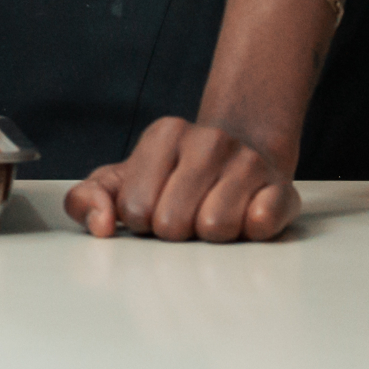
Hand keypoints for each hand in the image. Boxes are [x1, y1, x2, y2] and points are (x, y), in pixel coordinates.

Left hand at [66, 113, 298, 240]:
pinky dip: (250, 231)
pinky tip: (245, 216)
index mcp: (164, 134)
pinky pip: (261, 225)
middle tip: (185, 215)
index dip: (142, 220)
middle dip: (175, 231)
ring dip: (210, 235)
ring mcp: (250, 161)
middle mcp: (209, 140)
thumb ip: (86, 200)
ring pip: (216, 229)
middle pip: (173, 224)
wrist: (239, 158)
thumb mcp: (119, 182)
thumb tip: (101, 225)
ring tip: (212, 215)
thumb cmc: (170, 178)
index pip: (135, 210)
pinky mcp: (283, 188)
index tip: (153, 206)